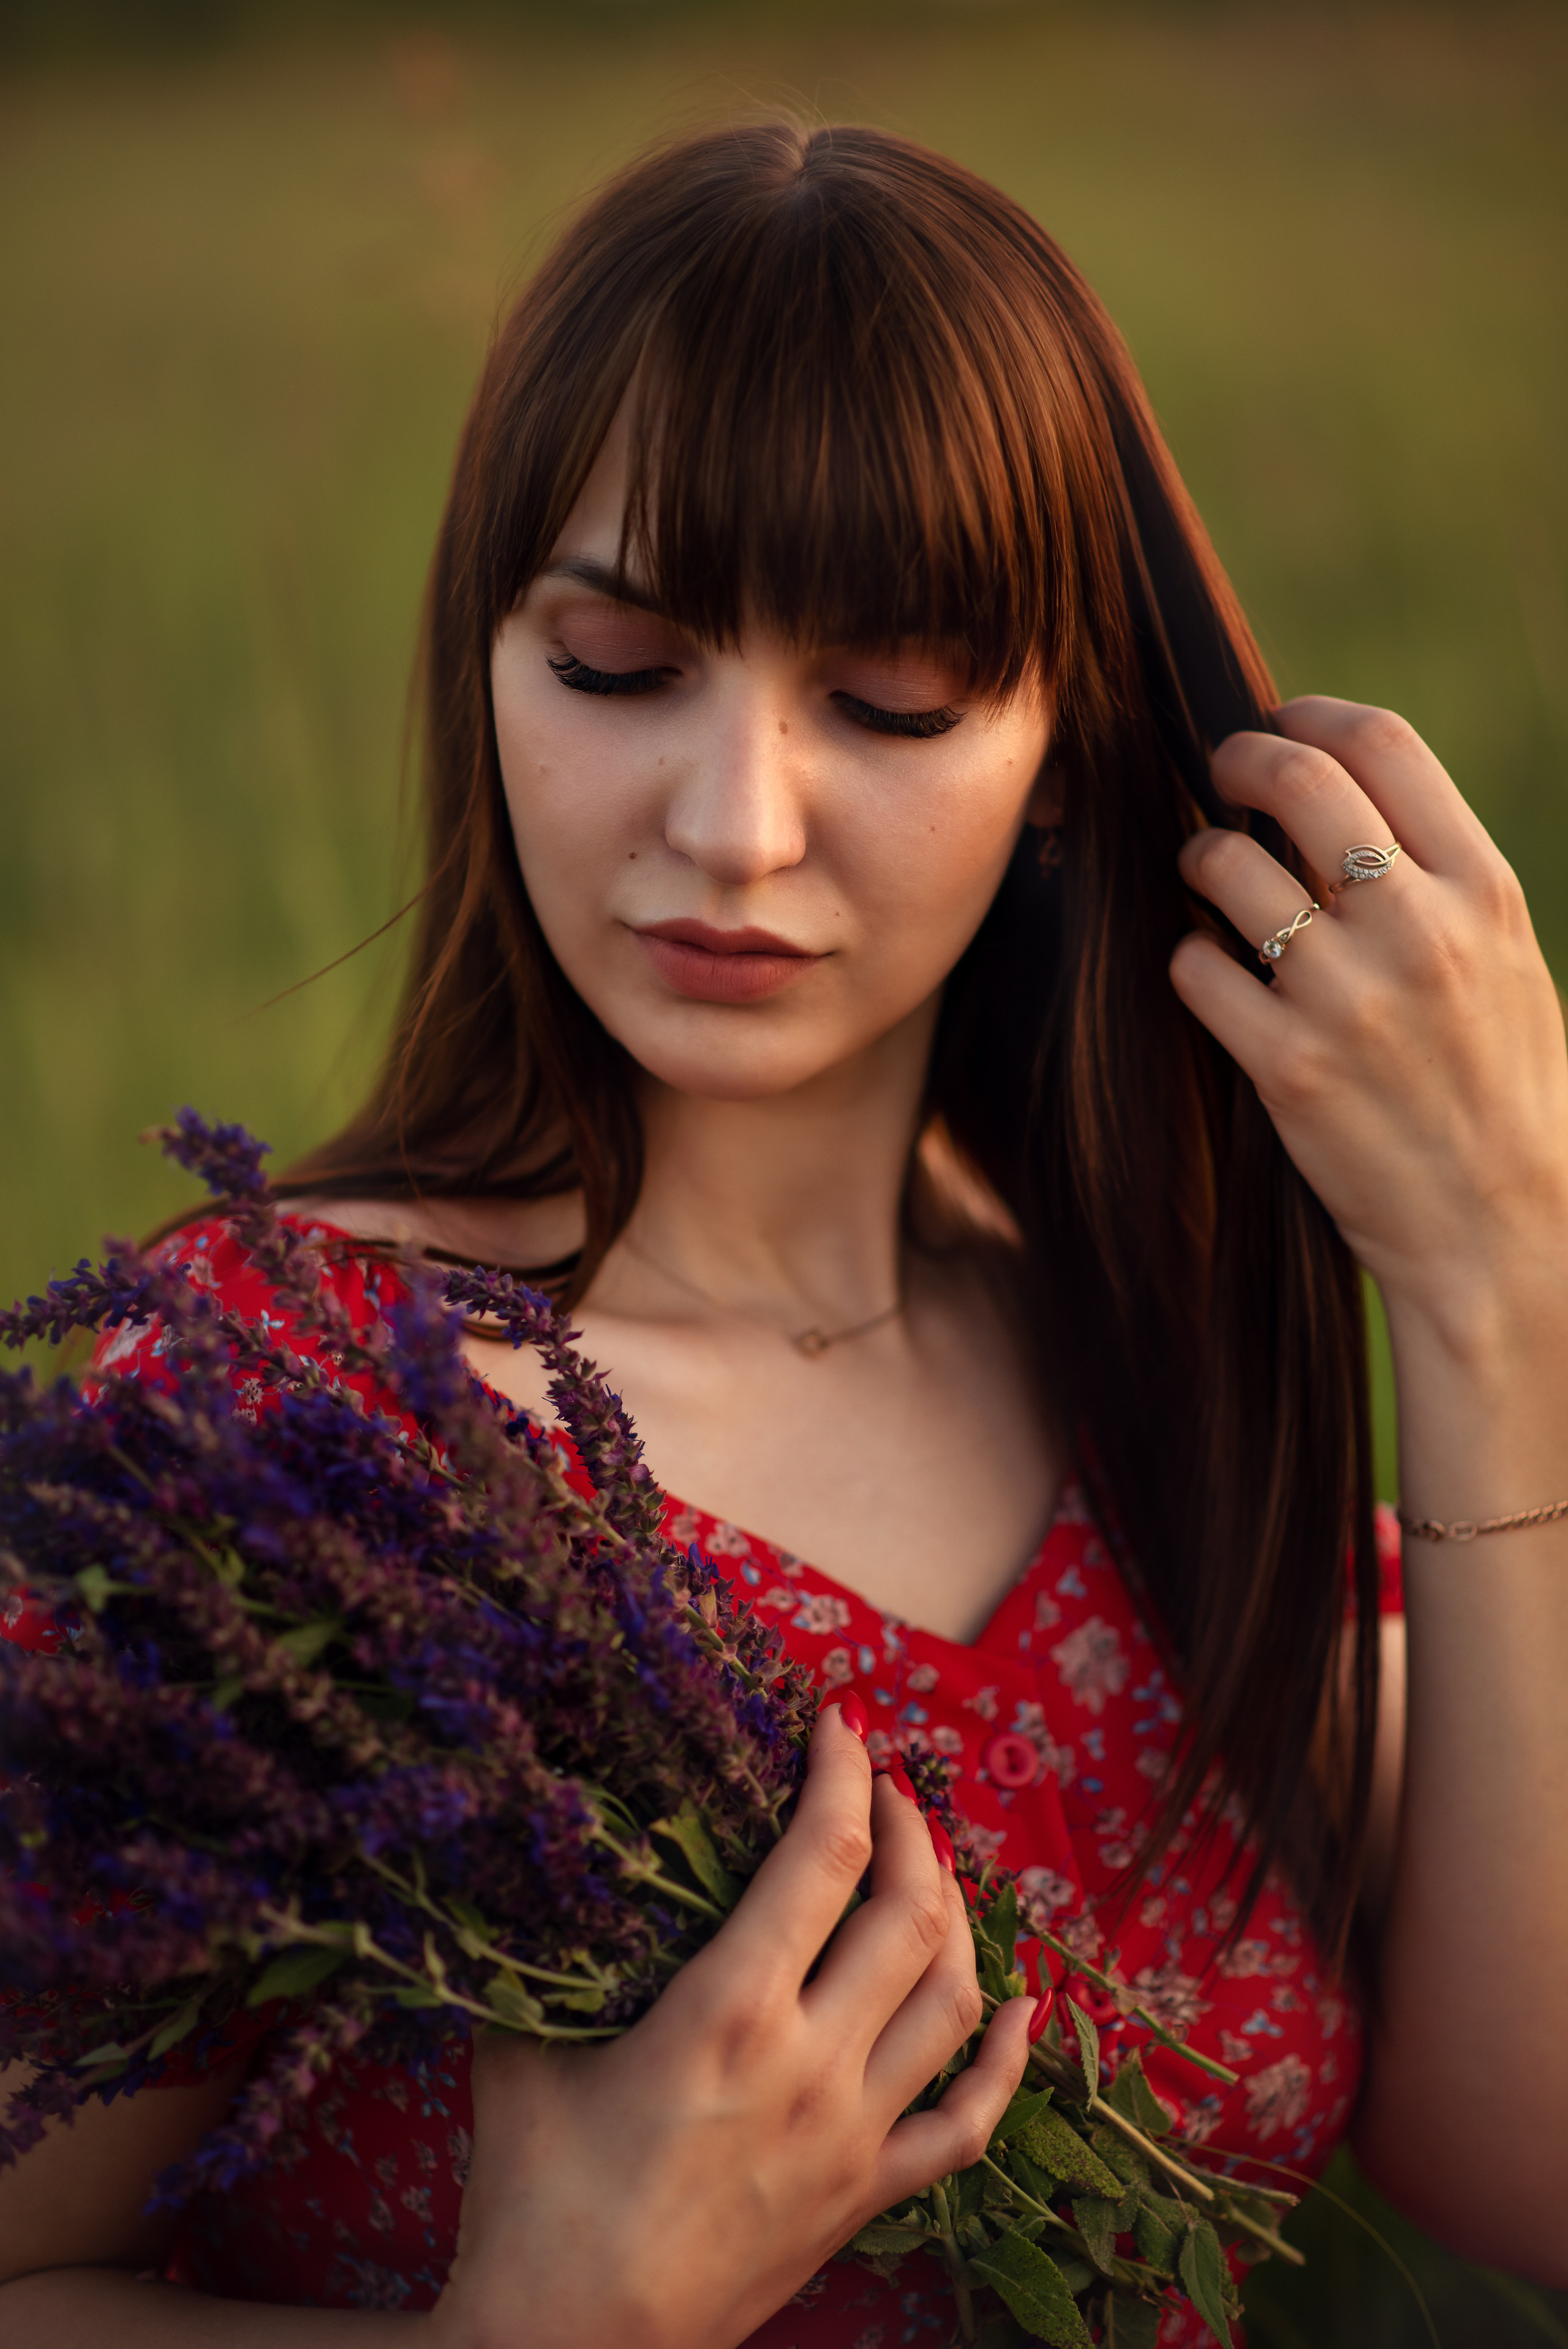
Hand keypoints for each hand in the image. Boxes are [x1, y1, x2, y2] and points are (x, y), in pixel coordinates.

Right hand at [429, 1706, 1033, 2348]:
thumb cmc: (531, 2206)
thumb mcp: (515, 2056)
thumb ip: (540, 1955)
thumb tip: (534, 1861)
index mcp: (727, 2014)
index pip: (821, 1856)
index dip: (842, 1773)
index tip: (837, 1721)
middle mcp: (811, 2065)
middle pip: (908, 1914)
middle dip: (908, 1826)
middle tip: (884, 1782)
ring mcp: (852, 2137)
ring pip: (953, 2000)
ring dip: (957, 1914)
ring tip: (930, 1863)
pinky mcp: (865, 2199)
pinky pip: (967, 2123)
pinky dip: (1008, 2059)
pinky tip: (1026, 2007)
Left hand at [1169, 696, 1567, 1348]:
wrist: (1500, 1231)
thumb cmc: (1499, 1093)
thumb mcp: (1505, 964)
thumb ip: (1438, 882)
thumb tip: (1340, 803)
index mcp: (1483, 891)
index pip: (1385, 744)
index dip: (1312, 716)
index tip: (1280, 722)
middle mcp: (1417, 929)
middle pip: (1297, 779)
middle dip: (1239, 758)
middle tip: (1218, 774)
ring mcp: (1347, 997)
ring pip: (1225, 868)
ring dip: (1199, 859)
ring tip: (1206, 878)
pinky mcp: (1287, 1067)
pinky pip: (1194, 968)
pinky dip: (1189, 960)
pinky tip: (1210, 975)